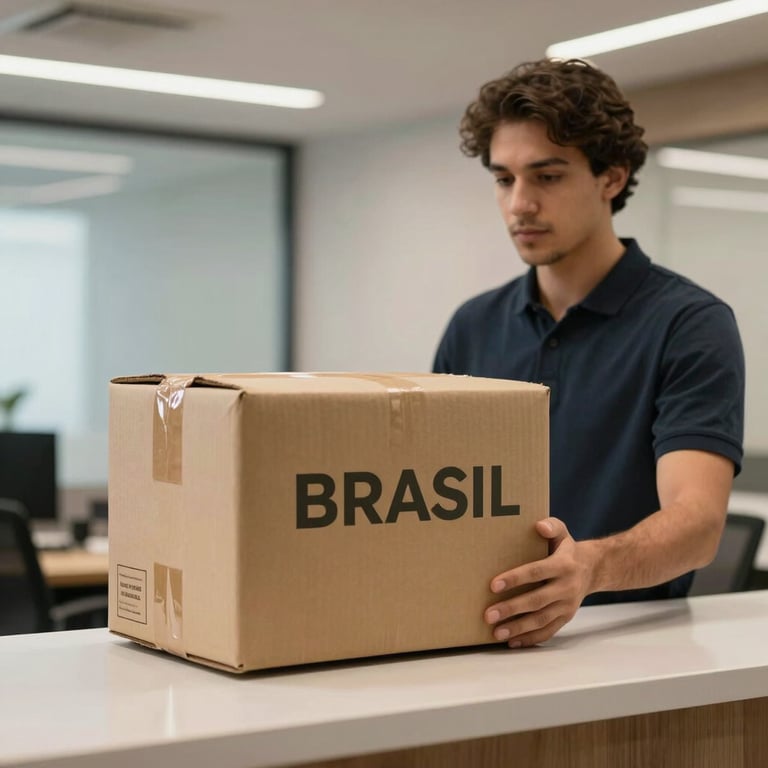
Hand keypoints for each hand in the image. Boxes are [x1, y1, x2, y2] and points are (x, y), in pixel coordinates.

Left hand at [484, 517, 594, 647]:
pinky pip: (549, 632)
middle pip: (536, 600)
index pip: (536, 572)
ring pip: (541, 620)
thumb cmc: (566, 548)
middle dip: (511, 609)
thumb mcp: (562, 532)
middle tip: (488, 615)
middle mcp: (566, 587)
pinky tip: (512, 642)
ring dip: (518, 628)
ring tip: (496, 632)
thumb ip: (551, 526)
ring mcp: (567, 605)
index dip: (515, 578)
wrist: (592, 569)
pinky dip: (531, 639)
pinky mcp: (566, 618)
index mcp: (563, 565)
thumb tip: (539, 525)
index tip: (493, 585)